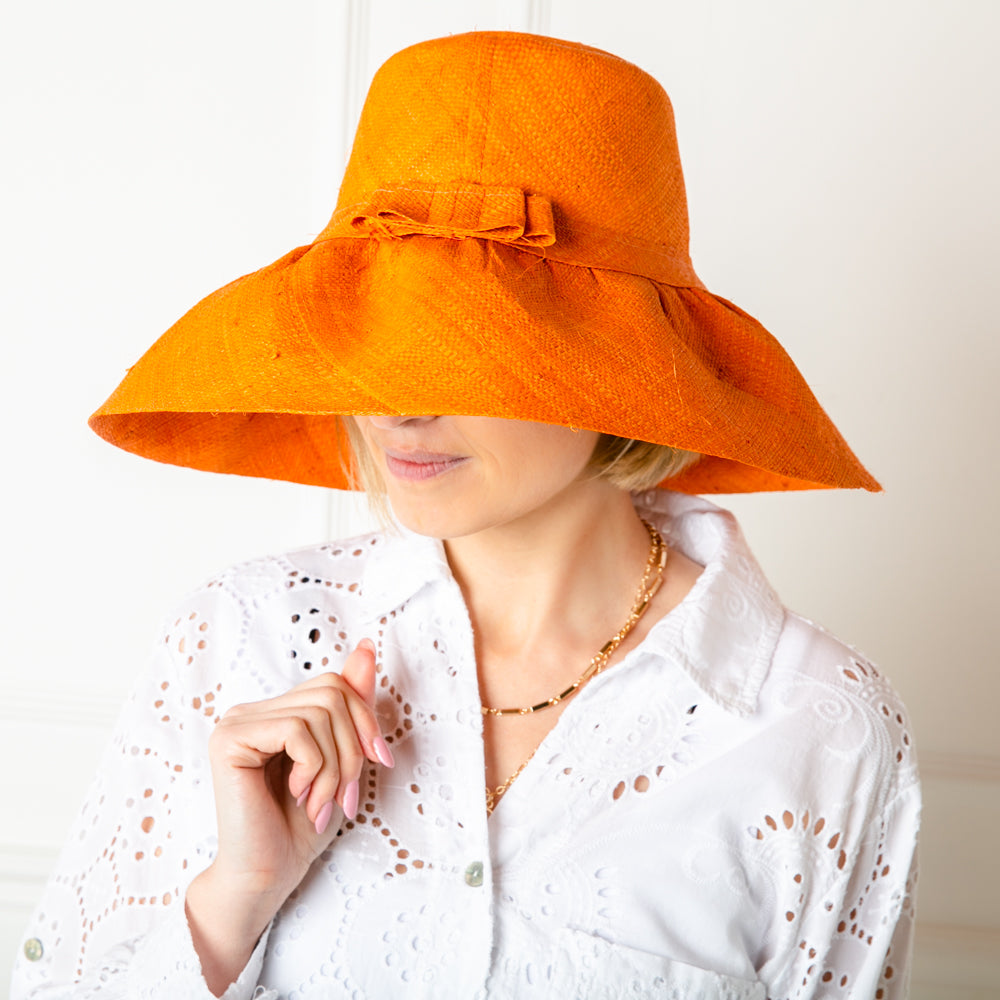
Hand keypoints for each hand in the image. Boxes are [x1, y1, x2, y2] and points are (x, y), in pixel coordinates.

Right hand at [185, 639, 393, 993]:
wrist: (267, 876)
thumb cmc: (301, 825)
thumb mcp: (341, 759)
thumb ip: (350, 704)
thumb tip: (367, 647)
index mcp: (277, 712)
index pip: (335, 684)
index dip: (365, 719)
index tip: (380, 761)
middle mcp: (253, 710)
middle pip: (332, 693)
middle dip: (353, 746)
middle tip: (347, 795)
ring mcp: (237, 722)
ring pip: (318, 713)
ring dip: (335, 767)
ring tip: (322, 803)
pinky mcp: (229, 740)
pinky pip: (296, 730)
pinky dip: (314, 768)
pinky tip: (299, 796)